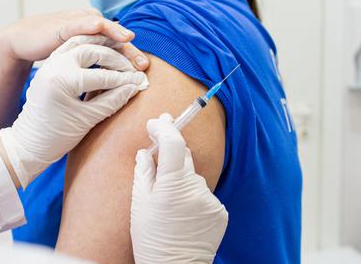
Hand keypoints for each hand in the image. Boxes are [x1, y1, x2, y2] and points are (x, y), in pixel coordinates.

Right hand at [0, 9, 149, 70]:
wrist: (25, 40)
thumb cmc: (54, 52)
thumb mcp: (79, 63)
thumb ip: (96, 69)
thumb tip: (118, 86)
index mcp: (98, 36)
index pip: (120, 48)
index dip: (132, 58)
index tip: (143, 74)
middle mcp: (92, 25)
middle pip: (116, 38)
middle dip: (129, 50)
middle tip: (141, 64)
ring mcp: (79, 22)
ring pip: (102, 27)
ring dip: (115, 33)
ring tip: (128, 39)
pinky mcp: (64, 23)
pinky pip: (80, 22)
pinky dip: (91, 23)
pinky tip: (99, 26)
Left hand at [0, 35, 148, 186]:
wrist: (27, 143)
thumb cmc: (57, 137)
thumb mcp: (87, 119)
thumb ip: (113, 100)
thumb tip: (135, 86)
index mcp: (63, 80)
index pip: (102, 75)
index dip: (125, 79)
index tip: (143, 81)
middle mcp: (54, 65)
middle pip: (92, 50)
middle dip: (116, 58)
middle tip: (134, 68)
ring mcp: (50, 63)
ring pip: (80, 42)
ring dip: (101, 44)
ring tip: (122, 51)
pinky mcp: (49, 64)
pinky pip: (70, 46)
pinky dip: (87, 45)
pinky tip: (102, 51)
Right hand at [131, 114, 227, 263]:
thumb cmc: (151, 237)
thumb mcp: (139, 202)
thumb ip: (144, 171)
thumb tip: (147, 150)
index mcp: (172, 184)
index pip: (174, 142)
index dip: (165, 127)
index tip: (156, 122)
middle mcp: (195, 188)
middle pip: (184, 157)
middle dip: (171, 154)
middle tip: (157, 155)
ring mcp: (211, 200)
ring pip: (193, 177)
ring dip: (181, 180)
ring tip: (169, 203)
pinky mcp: (220, 211)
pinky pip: (203, 193)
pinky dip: (193, 196)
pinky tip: (184, 213)